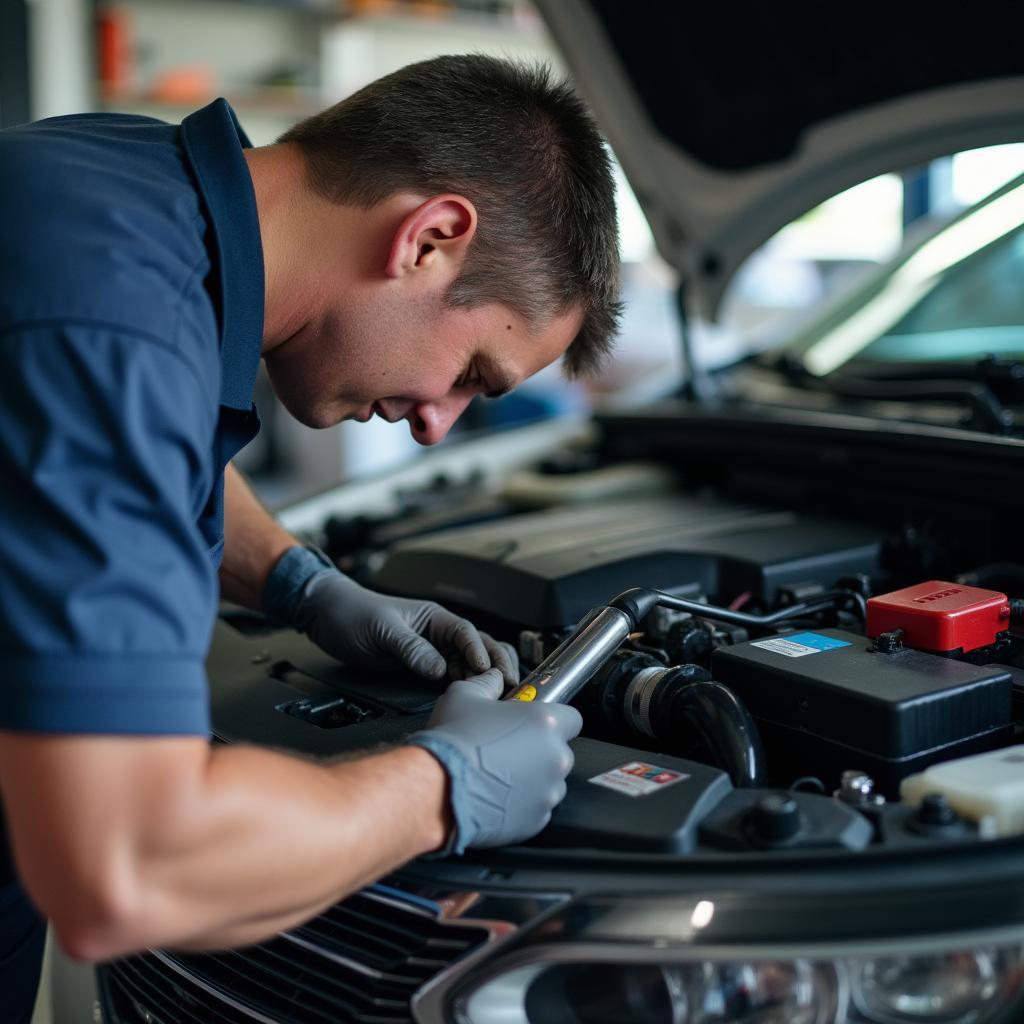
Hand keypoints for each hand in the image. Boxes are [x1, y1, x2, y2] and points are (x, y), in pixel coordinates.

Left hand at [292, 569, 517, 683]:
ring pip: (466, 664)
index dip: (480, 652)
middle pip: (478, 648)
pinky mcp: (419, 665)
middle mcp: (437, 633)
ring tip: (495, 694)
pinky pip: (448, 676)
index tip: (486, 671)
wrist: (328, 616)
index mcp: (435, 617)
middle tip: (509, 684)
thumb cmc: (353, 612)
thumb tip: (439, 669)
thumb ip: (412, 649)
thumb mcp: (384, 630)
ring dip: (481, 677)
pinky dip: (462, 685)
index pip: (467, 633)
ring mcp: (430, 650)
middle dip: (496, 664)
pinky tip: (470, 696)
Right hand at [408, 669, 581, 852]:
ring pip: (550, 782)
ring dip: (533, 778)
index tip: (535, 724)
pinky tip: (497, 794)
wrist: (437, 787)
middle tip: (509, 749)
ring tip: (500, 775)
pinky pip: (537, 808)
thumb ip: (487, 684)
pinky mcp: (537, 820)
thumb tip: (493, 680)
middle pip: (560, 751)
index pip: (572, 718)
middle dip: (539, 751)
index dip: (554, 719)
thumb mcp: (465, 695)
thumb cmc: (453, 741)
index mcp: (545, 722)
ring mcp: (548, 792)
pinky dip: (522, 803)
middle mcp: (555, 758)